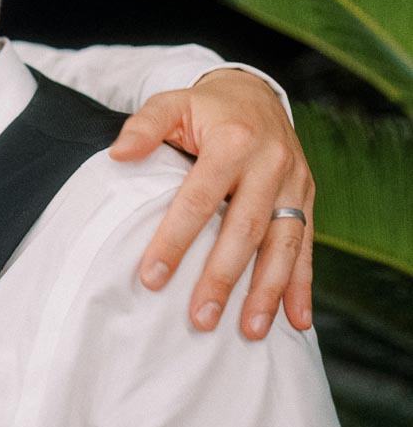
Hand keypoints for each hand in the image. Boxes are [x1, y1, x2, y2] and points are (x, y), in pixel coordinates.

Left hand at [109, 69, 313, 338]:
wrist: (255, 94)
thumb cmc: (204, 108)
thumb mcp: (171, 103)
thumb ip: (144, 126)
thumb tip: (118, 154)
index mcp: (232, 142)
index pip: (198, 200)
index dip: (175, 240)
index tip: (151, 278)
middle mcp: (270, 164)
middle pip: (244, 229)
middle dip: (223, 278)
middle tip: (201, 319)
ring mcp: (294, 183)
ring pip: (283, 245)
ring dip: (268, 292)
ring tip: (250, 331)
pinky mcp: (307, 197)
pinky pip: (307, 246)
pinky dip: (302, 286)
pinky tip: (297, 321)